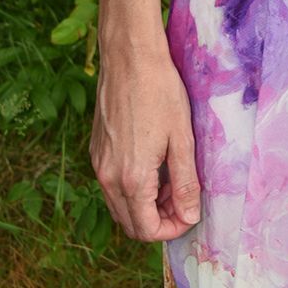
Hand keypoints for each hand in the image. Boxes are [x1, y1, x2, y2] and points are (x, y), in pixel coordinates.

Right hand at [91, 45, 200, 242]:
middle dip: (160, 220)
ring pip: (120, 206)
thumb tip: (190, 215)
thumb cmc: (160, 92)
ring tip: (173, 182)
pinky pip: (113, 186)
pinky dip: (133, 189)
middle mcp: (108, 178)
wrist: (129, 58)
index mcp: (131, 178)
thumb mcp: (182, 138)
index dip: (172, 229)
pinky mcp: (96, 152)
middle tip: (185, 199)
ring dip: (146, 206)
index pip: (147, 229)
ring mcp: (98, 165)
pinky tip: (155, 166)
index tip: (191, 214)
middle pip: (131, 223)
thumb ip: (186, 182)